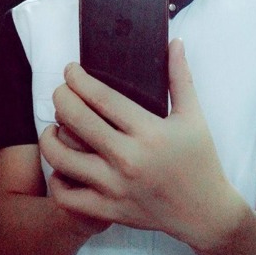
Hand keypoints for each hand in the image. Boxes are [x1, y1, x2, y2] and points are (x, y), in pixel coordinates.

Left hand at [39, 39, 242, 249]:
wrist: (205, 212)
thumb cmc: (200, 161)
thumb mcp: (193, 116)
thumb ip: (180, 77)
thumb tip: (175, 43)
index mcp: (149, 131)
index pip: (102, 98)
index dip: (79, 79)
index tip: (71, 70)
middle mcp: (128, 158)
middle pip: (77, 120)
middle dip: (61, 97)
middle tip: (62, 90)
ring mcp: (115, 187)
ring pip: (62, 158)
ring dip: (50, 137)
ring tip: (56, 127)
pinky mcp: (108, 210)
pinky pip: (67, 196)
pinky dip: (56, 179)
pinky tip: (63, 165)